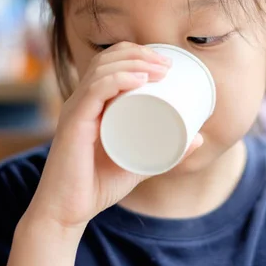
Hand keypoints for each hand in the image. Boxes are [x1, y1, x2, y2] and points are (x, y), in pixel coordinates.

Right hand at [23, 42, 202, 231]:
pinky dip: (118, 80)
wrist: (67, 212)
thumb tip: (199, 139)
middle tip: (168, 65)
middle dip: (140, 53)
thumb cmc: (98, 186)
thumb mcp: (139, 164)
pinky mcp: (73, 125)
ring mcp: (75, 110)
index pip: (109, 61)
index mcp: (91, 102)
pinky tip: (139, 79)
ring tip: (161, 70)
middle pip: (107, 59)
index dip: (137, 53)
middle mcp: (80, 101)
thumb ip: (166, 152)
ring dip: (135, 63)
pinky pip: (94, 92)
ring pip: (102, 70)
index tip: (167, 63)